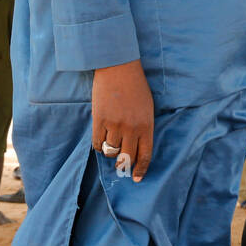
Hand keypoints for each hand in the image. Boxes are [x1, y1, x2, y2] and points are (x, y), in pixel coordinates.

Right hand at [92, 59, 153, 181]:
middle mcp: (131, 128)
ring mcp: (114, 124)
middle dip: (123, 165)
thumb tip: (137, 148)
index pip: (145, 155)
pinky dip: (99, 145)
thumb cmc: (135, 87)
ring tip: (111, 141)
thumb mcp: (147, 107)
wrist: (118, 67)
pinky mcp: (99, 119)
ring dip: (110, 150)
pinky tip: (101, 139)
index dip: (140, 169)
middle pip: (126, 157)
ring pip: (111, 151)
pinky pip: (97, 142)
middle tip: (120, 165)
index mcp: (146, 125)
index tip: (137, 178)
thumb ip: (143, 128)